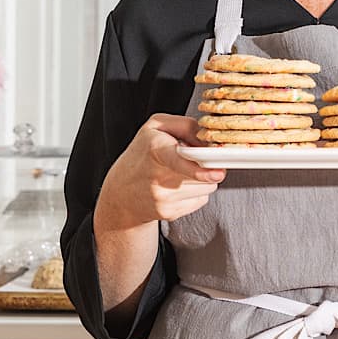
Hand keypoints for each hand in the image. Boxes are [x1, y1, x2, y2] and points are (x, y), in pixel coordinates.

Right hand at [97, 113, 225, 233]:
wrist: (121, 192)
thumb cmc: (142, 155)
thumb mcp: (156, 127)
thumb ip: (186, 125)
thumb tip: (211, 144)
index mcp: (154, 148)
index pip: (178, 160)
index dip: (200, 168)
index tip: (216, 173)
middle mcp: (157, 177)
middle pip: (203, 173)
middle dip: (206, 164)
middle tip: (191, 158)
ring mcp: (163, 198)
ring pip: (207, 187)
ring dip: (203, 178)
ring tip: (182, 172)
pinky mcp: (169, 213)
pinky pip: (201, 199)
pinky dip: (196, 192)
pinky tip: (179, 187)